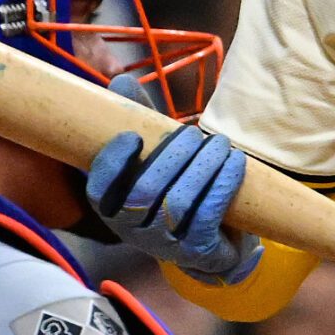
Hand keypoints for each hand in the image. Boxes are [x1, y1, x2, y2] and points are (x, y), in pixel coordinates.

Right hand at [87, 126, 262, 281]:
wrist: (218, 237)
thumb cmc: (180, 185)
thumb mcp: (156, 153)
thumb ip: (138, 119)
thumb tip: (121, 81)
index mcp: (114, 209)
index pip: (99, 193)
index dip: (112, 164)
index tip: (132, 135)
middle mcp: (133, 233)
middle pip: (144, 194)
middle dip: (171, 156)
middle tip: (193, 133)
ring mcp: (166, 248)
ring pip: (177, 205)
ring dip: (202, 166)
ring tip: (220, 143)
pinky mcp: (199, 254)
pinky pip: (208, 217)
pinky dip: (223, 184)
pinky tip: (236, 161)